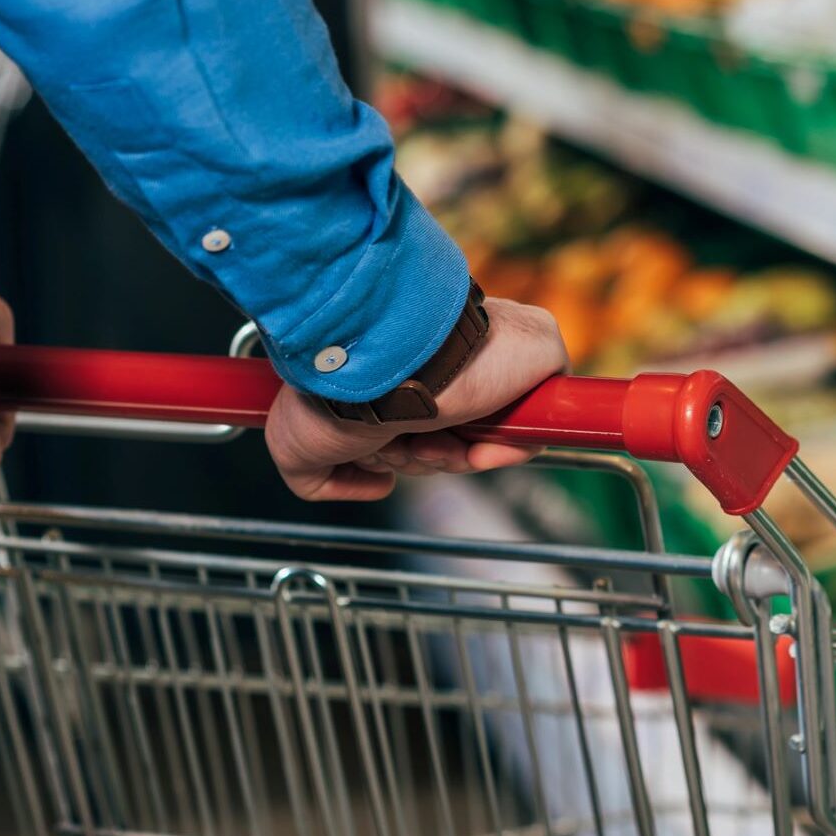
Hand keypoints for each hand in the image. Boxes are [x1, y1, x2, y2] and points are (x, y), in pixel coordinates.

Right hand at [266, 298, 568, 499]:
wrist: (363, 360)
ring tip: (415, 430)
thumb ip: (326, 478)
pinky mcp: (538, 350)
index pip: (430, 426)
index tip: (388, 445)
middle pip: (459, 438)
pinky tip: (459, 441)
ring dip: (448, 456)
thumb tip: (378, 486)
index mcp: (413, 365)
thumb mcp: (297, 445)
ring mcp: (497, 355)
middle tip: (395, 438)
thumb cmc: (328, 391)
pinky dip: (498, 451)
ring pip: (490, 438)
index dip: (411, 451)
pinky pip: (534, 426)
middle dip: (423, 456)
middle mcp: (456, 358)